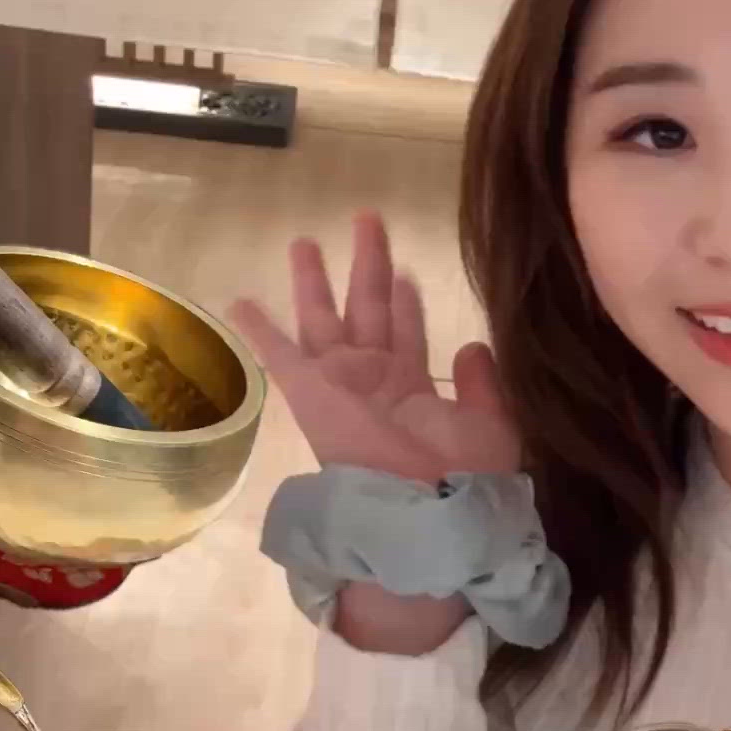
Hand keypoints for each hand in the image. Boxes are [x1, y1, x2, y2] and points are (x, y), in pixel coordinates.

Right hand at [229, 211, 520, 484]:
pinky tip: (240, 299)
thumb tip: (472, 347)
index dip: (407, 302)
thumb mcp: (490, 423)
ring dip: (314, 279)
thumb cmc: (463, 473)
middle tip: (366, 220)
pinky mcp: (311, 393)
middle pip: (368, 308)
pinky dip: (259, 328)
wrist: (428, 509)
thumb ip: (483, 384)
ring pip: (325, 317)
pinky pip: (280, 354)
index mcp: (413, 391)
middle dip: (367, 265)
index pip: (407, 333)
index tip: (407, 272)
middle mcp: (373, 381)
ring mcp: (340, 383)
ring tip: (305, 240)